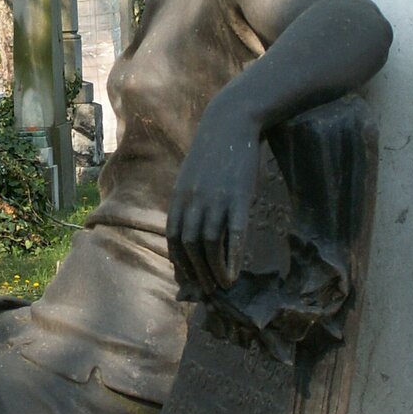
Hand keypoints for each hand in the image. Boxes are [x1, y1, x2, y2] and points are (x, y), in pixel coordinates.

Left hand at [166, 102, 261, 294]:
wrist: (230, 122)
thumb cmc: (213, 152)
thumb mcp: (191, 178)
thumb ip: (187, 202)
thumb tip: (188, 227)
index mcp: (179, 198)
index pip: (173, 239)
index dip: (179, 262)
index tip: (187, 280)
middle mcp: (193, 202)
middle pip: (189, 247)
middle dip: (196, 273)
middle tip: (206, 291)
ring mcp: (216, 200)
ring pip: (209, 245)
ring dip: (213, 271)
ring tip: (221, 287)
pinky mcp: (239, 198)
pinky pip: (234, 235)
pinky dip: (232, 258)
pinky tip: (234, 273)